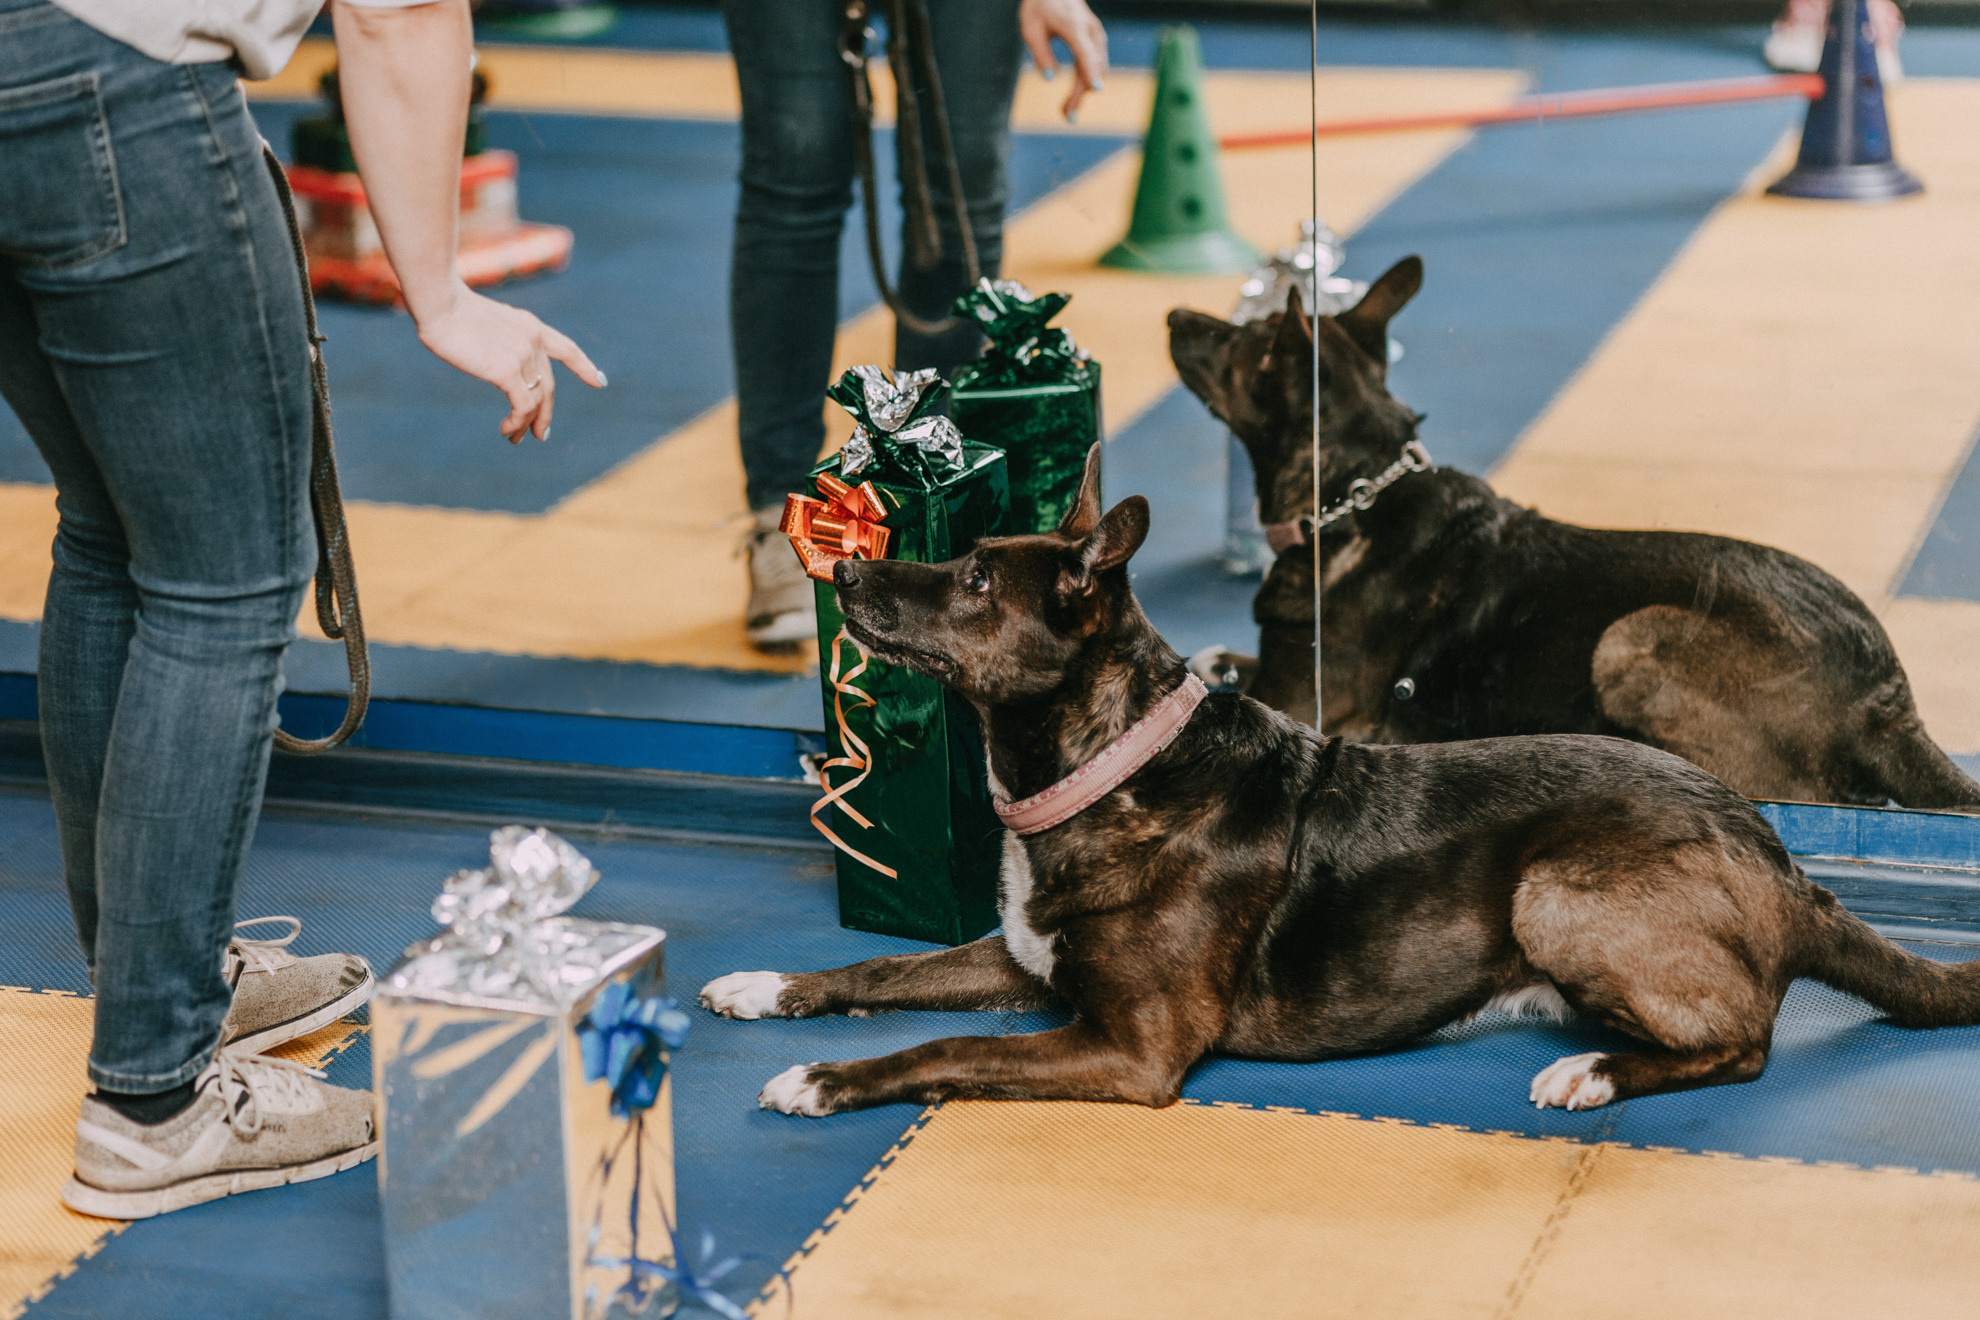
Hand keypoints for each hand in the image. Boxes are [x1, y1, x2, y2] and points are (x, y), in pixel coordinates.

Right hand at [411, 282, 606, 443]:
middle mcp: (534, 341)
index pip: (566, 349)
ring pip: (536, 400)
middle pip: (548, 386)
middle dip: (545, 414)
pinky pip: (523, 406)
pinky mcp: (508, 371)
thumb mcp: (485, 324)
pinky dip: (517, 423)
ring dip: (527, 424)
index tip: (599, 382)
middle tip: (542, 435)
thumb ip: (500, 343)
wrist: (440, 303)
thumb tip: (497, 364)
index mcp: (530, 326)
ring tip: (515, 439)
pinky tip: (506, 429)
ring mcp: (524, 355)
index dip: (584, 367)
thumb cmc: (448, 311)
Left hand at [1018, 0, 1107, 121]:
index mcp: (1074, 27)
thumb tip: (1050, 79)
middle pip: (1092, 67)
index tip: (1096, 90)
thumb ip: (1041, 54)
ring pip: (1097, 69)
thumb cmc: (1040, 8)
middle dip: (1081, 93)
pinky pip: (1095, 65)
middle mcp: (1090, 31)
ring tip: (1066, 111)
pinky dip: (1086, 82)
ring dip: (1083, 92)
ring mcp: (1096, 36)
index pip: (1086, 52)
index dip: (1091, 71)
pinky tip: (1074, 96)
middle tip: (1066, 116)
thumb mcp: (1031, 29)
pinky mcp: (1096, 41)